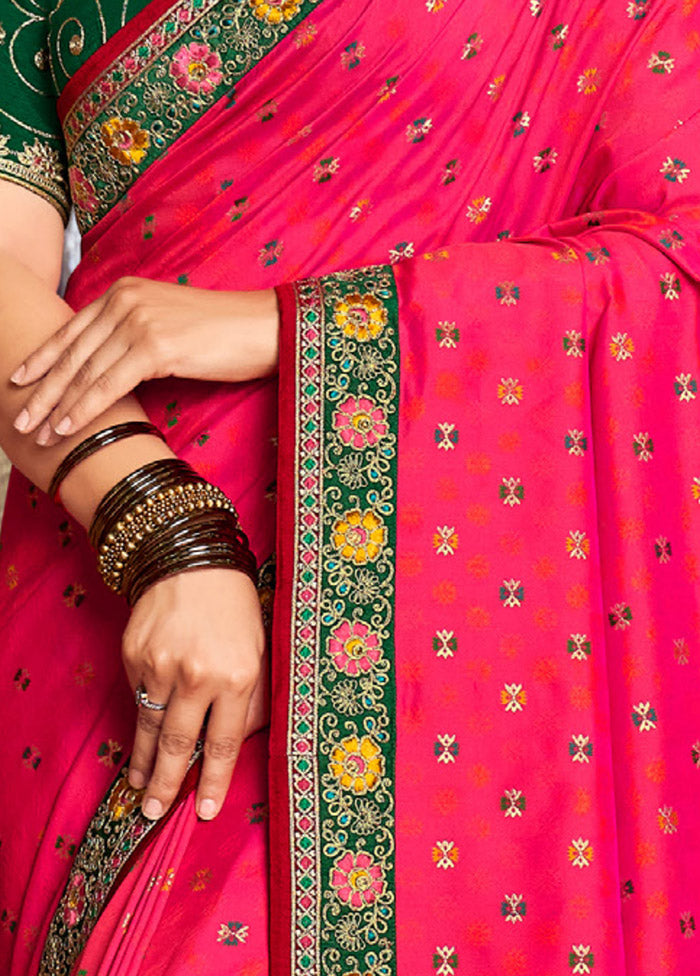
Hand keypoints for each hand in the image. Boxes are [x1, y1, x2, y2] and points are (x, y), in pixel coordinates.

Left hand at [11, 277, 278, 445]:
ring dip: (56, 405)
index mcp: (124, 292)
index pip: (73, 329)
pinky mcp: (156, 345)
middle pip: (72, 352)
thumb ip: (133, 335)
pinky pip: (109, 384)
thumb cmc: (221, 333)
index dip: (42, 358)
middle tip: (18, 416)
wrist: (262, 327)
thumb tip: (107, 369)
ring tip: (35, 431)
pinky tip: (67, 427)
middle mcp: (125, 300)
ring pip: (85, 371)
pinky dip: (84, 408)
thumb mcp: (167, 324)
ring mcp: (139, 321)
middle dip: (41, 388)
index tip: (19, 380)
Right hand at [121, 566, 267, 821]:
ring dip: (144, 761)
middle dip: (167, 784)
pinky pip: (139, 696)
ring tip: (139, 788)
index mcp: (236, 675)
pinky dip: (140, 716)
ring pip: (150, 726)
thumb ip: (250, 698)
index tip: (204, 809)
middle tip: (154, 812)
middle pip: (179, 744)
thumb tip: (237, 742)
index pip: (224, 742)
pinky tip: (141, 734)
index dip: (213, 780)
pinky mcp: (134, 656)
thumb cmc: (235, 607)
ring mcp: (160, 665)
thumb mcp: (259, 650)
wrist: (190, 561)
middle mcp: (197, 675)